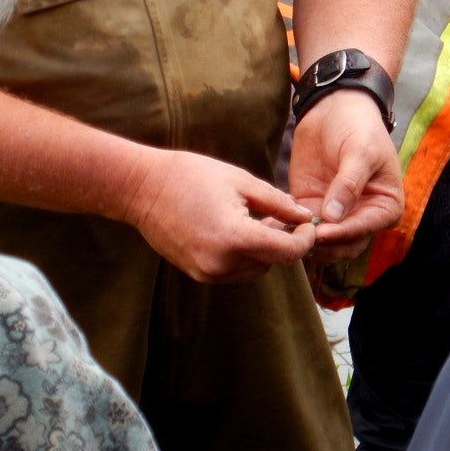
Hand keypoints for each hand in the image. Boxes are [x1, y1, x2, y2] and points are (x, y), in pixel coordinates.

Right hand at [124, 148, 317, 282]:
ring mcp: (208, 272)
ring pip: (256, 269)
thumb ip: (278, 203)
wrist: (142, 188)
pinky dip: (245, 256)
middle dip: (284, 242)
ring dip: (265, 250)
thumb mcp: (242, 182)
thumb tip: (304, 216)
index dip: (305, 240)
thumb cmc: (192, 176)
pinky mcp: (199, 274)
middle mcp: (221, 263)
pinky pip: (236, 271)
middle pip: (272, 262)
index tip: (307, 224)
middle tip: (282, 216)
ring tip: (258, 220)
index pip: (287, 253)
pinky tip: (239, 230)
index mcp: (235, 238)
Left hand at [287, 89, 404, 262]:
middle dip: (321, 244)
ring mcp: (335, 215)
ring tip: (282, 236)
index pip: (363, 229)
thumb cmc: (358, 126)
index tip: (322, 233)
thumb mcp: (360, 151)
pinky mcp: (310, 207)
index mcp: (385, 207)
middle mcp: (362, 217)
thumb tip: (334, 217)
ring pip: (319, 242)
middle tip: (299, 238)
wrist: (334, 107)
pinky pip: (298, 225)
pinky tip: (270, 226)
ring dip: (301, 241)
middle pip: (343, 245)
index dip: (342, 234)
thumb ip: (349, 184)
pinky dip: (285, 228)